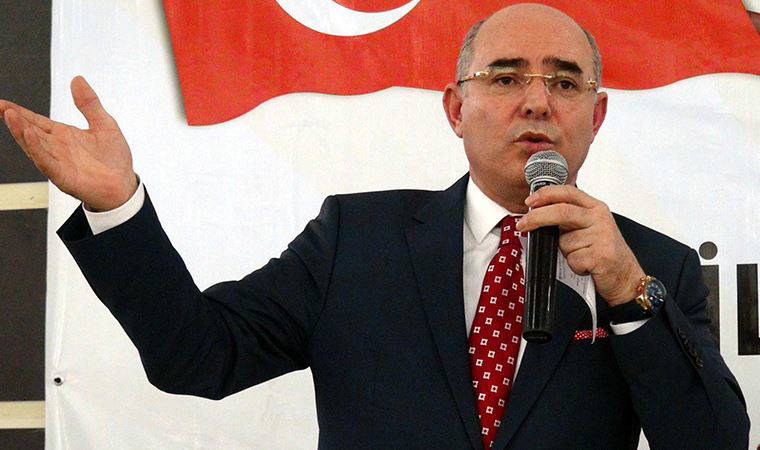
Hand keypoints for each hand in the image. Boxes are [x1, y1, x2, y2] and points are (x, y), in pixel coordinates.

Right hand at [0, 76, 136, 210]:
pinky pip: (46, 161)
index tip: (3, 103)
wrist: (124, 186)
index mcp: (64, 135)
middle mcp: (57, 148)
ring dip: (21, 130)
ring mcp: (58, 162)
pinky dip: (36, 149)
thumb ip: (89, 103)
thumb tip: (77, 79)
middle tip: (0, 105)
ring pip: (34, 145)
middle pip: (29, 130)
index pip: (36, 120)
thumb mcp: (105, 124)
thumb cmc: (114, 159)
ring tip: (9, 115)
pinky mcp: (63, 175)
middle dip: (13, 118)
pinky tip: (28, 136)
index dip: (19, 111)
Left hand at [515, 185, 644, 305]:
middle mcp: (600, 218)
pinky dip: (574, 266)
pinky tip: (587, 266)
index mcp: (596, 208)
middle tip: (522, 225)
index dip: (546, 194)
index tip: (529, 202)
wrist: (626, 277)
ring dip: (566, 253)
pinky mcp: (601, 255)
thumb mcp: (588, 228)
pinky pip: (572, 259)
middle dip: (537, 218)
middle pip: (562, 211)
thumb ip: (568, 218)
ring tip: (582, 255)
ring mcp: (602, 236)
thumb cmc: (603, 252)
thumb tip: (536, 216)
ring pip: (564, 242)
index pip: (568, 192)